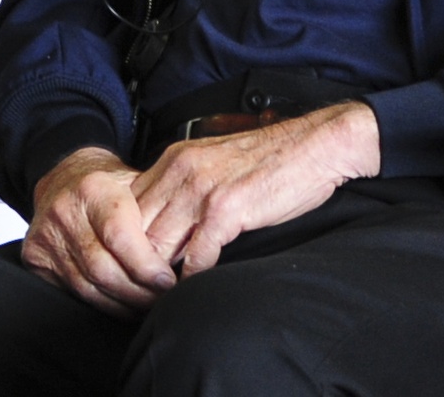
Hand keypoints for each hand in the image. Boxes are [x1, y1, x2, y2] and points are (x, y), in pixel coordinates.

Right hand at [23, 148, 177, 317]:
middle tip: (162, 300)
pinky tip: (122, 305)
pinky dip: (102, 303)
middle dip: (137, 291)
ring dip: (121, 303)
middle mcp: (65, 211)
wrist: (63, 180)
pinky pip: (73, 292)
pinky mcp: (36, 258)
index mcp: (94, 188)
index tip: (167, 281)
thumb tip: (189, 249)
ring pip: (88, 286)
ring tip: (146, 306)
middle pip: (103, 267)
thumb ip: (155, 212)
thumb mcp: (135, 182)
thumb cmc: (109, 185)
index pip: (120, 235)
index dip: (145, 264)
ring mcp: (46, 237)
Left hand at [131, 101, 379, 278]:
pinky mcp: (226, 209)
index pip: (127, 207)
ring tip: (162, 299)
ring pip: (157, 248)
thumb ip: (185, 187)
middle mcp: (182, 170)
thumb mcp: (216, 164)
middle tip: (141, 293)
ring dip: (159, 280)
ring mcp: (202, 189)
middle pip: (134, 230)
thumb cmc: (272, 159)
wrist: (316, 144)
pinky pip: (194, 258)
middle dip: (136, 266)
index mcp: (176, 158)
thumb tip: (163, 228)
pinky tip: (196, 288)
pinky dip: (191, 280)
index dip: (127, 242)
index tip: (133, 267)